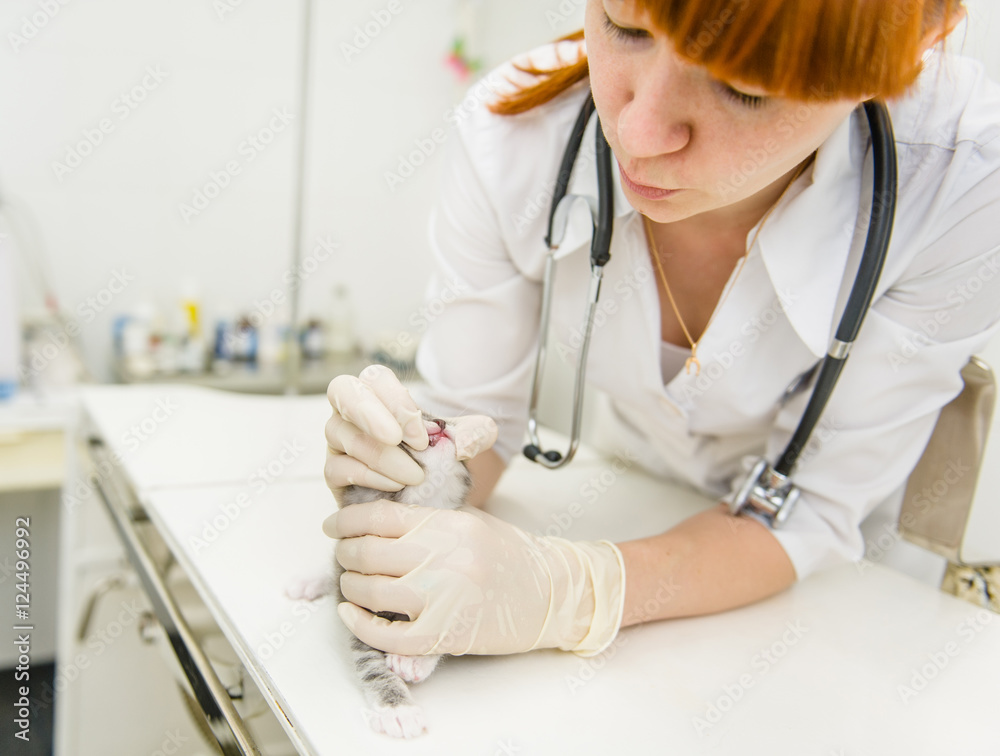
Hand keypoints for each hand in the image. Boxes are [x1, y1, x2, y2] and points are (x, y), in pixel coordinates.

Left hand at [323, 500, 625, 656]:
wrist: (550, 595)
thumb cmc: (510, 556)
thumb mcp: (471, 521)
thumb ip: (426, 519)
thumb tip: (374, 518)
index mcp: (449, 525)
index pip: (380, 517)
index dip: (346, 520)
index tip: (333, 525)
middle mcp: (443, 558)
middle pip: (367, 552)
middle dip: (344, 552)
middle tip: (341, 552)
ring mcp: (442, 599)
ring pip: (370, 590)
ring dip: (349, 585)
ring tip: (351, 580)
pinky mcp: (443, 635)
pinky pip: (386, 634)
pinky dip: (360, 624)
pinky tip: (351, 612)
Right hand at [325, 365, 497, 503]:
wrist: (418, 498)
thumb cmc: (429, 460)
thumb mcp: (454, 446)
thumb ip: (471, 436)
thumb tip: (487, 429)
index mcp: (379, 393)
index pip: (375, 377)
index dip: (396, 401)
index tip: (423, 435)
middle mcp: (351, 410)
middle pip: (343, 391)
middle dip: (370, 414)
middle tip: (398, 440)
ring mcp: (338, 440)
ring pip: (345, 435)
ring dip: (382, 457)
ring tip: (415, 476)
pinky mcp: (332, 471)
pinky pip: (339, 468)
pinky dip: (371, 477)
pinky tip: (396, 486)